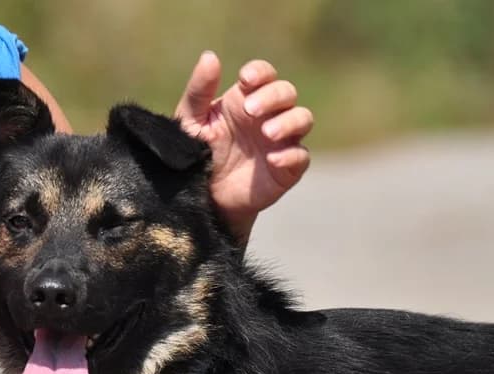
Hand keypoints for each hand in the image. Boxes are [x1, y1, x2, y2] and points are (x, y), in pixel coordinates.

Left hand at [175, 52, 312, 241]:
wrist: (203, 197)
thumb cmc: (196, 154)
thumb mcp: (190, 122)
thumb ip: (199, 91)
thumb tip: (210, 56)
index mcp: (245, 99)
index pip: (264, 74)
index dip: (260, 72)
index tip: (246, 79)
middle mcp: (267, 116)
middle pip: (287, 92)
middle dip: (273, 96)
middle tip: (250, 111)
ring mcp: (280, 141)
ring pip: (303, 119)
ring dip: (289, 121)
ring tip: (267, 133)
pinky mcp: (287, 168)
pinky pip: (301, 157)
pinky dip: (291, 155)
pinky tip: (272, 160)